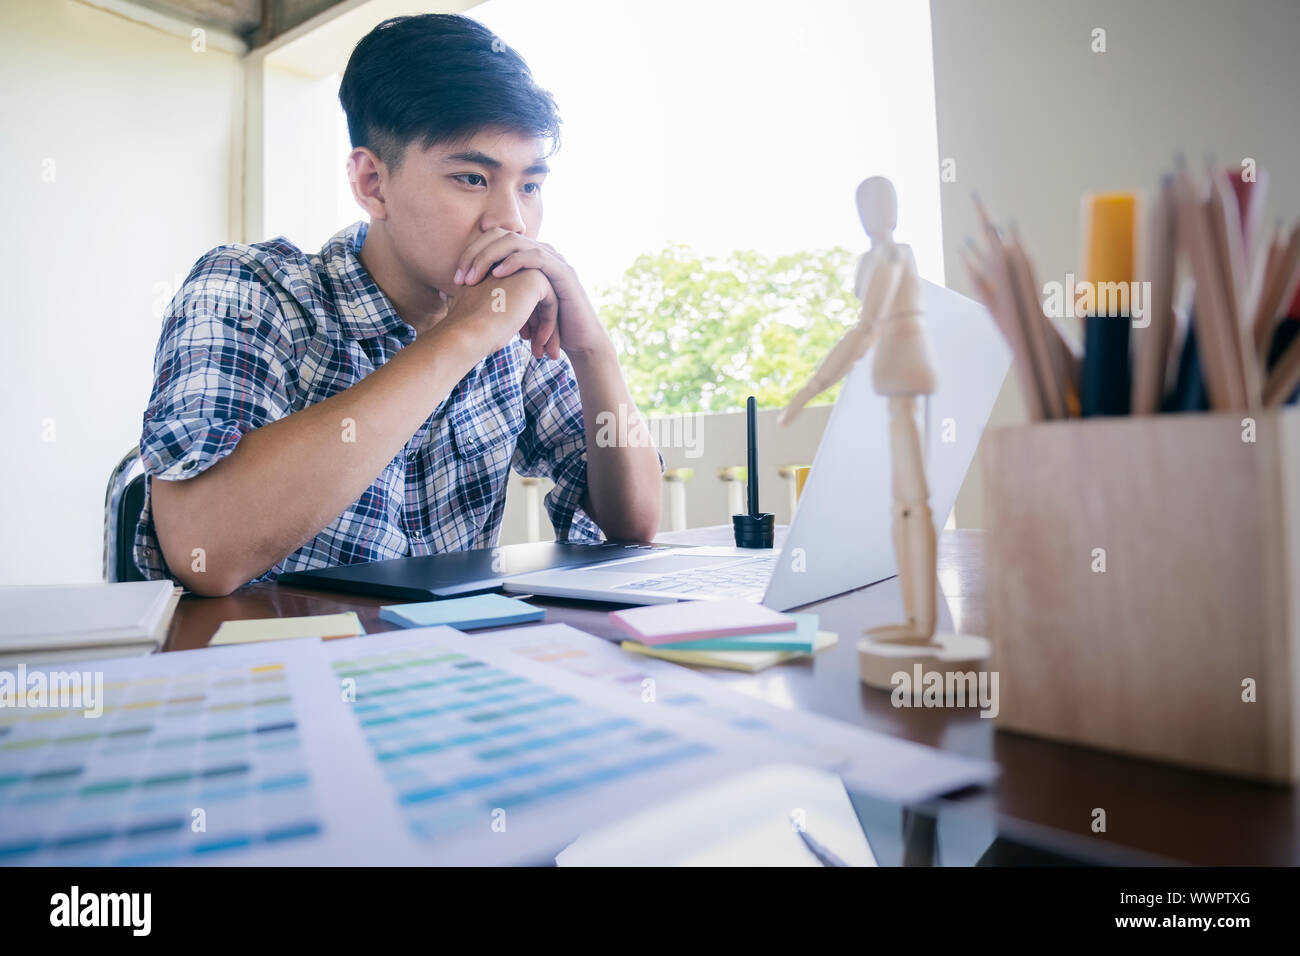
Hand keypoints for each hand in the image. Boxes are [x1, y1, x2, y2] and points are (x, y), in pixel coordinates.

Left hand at [453, 229, 609, 360]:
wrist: (577, 343)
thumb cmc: (544, 329)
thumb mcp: (512, 309)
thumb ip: (493, 295)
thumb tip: (455, 293)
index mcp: (527, 257)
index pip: (494, 240)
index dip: (471, 254)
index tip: (455, 279)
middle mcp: (540, 252)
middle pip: (501, 236)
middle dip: (476, 254)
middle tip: (460, 278)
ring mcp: (553, 259)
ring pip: (515, 242)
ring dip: (490, 258)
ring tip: (473, 278)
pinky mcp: (563, 272)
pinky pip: (535, 257)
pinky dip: (514, 262)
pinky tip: (498, 274)